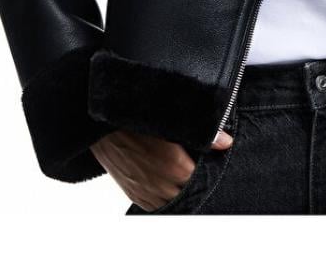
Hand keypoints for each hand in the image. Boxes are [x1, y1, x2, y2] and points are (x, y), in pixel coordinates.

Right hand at [90, 127, 233, 210]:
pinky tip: (170, 185)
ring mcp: (146, 193)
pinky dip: (165, 198)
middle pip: (190, 192)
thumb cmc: (136, 120)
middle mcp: (161, 186)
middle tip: (202, 166)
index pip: (203, 178)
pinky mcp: (134, 195)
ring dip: (181, 191)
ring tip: (185, 175)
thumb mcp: (172, 121)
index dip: (210, 168)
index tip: (214, 160)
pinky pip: (156, 206)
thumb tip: (226, 143)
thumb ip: (203, 134)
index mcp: (175, 167)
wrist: (99, 126)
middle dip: (197, 181)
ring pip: (173, 203)